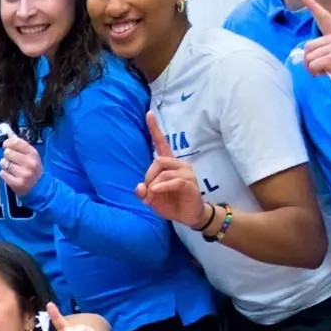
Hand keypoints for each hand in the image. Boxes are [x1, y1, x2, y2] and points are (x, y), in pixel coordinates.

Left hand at [0, 131, 42, 195]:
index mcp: (33, 154)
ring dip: (5, 165)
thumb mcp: (31, 155)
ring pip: (3, 163)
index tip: (6, 145)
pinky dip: (4, 174)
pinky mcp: (17, 183)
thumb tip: (9, 135)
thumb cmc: (32, 168)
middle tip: (12, 160)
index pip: (16, 142)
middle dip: (7, 156)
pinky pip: (2, 173)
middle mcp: (29, 163)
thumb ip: (20, 145)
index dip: (8, 143)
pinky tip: (11, 176)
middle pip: (7, 152)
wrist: (39, 187)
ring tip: (12, 169)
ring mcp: (23, 174)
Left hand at [135, 110, 206, 228]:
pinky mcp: (190, 183)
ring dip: (154, 184)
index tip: (148, 113)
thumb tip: (139, 186)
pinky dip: (162, 187)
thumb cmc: (171, 203)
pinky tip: (157, 192)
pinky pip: (173, 180)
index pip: (162, 143)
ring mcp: (186, 173)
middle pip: (158, 160)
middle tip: (148, 190)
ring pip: (164, 170)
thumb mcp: (151, 199)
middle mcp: (179, 164)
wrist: (189, 216)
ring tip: (154, 195)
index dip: (154, 129)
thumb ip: (143, 192)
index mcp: (169, 165)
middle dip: (148, 175)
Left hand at [301, 0, 330, 97]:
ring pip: (309, 57)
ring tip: (326, 71)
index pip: (325, 17)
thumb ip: (328, 47)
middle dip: (309, 60)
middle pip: (308, 45)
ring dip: (312, 68)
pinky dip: (315, 73)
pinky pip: (313, 65)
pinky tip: (327, 74)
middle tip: (319, 69)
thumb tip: (307, 53)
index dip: (314, 7)